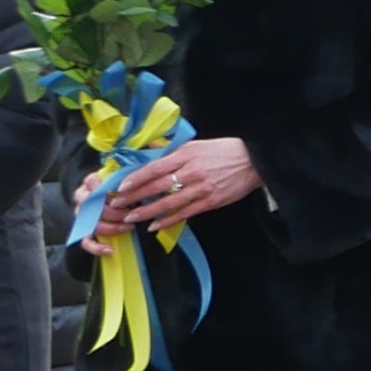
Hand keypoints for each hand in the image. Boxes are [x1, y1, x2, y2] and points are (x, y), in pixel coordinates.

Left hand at [93, 135, 261, 239]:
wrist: (253, 162)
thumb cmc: (224, 151)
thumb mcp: (197, 144)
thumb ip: (172, 148)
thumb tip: (148, 147)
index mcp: (186, 155)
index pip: (155, 168)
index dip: (136, 178)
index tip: (121, 186)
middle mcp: (192, 172)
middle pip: (157, 186)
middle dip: (135, 197)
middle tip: (117, 205)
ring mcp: (201, 189)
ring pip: (169, 203)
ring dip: (147, 212)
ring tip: (131, 218)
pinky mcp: (211, 202)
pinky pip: (185, 213)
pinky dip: (168, 221)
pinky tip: (155, 226)